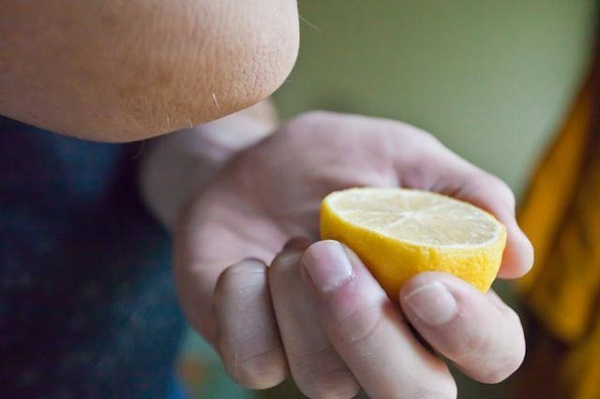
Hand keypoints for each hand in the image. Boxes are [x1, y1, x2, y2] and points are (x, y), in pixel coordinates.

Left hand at [173, 111, 532, 397]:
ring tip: (294, 242)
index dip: (470, 334)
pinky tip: (246, 263)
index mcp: (434, 298)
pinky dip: (245, 303)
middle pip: (412, 395)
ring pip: (325, 380)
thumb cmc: (331, 161)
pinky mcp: (259, 350)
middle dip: (372, 332)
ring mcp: (317, 352)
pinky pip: (255, 363)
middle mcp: (383, 340)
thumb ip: (461, 194)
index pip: (489, 352)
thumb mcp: (400, 154)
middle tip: (333, 256)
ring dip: (300, 298)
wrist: (249, 164)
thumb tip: (518, 255)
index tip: (425, 285)